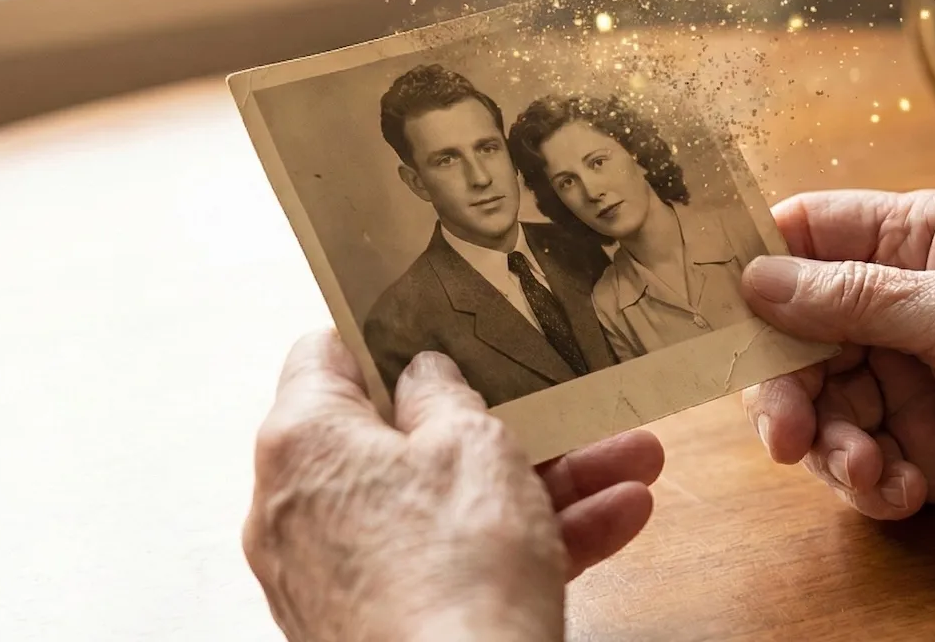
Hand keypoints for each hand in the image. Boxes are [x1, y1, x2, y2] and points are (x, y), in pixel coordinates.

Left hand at [243, 331, 663, 641]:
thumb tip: (425, 376)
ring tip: (631, 460)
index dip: (390, 331)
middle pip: (407, 438)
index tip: (447, 322)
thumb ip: (447, 394)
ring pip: (447, 504)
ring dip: (545, 480)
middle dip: (508, 420)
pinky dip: (526, 541)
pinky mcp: (380, 623)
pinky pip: (455, 563)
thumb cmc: (453, 571)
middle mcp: (303, 506)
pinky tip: (617, 519)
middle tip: (568, 402)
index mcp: (303, 441)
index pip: (327, 355)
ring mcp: (340, 573)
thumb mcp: (472, 445)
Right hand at [739, 189, 934, 558]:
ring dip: (831, 444)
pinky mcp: (923, 446)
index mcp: (917, 241)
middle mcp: (903, 304)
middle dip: (784, 386)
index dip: (754, 266)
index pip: (808, 235)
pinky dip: (869, 480)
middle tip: (786, 431)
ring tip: (870, 470)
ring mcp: (911, 377)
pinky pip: (858, 460)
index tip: (709, 309)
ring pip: (820, 405)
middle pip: (795, 334)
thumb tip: (754, 278)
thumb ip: (852, 299)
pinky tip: (906, 491)